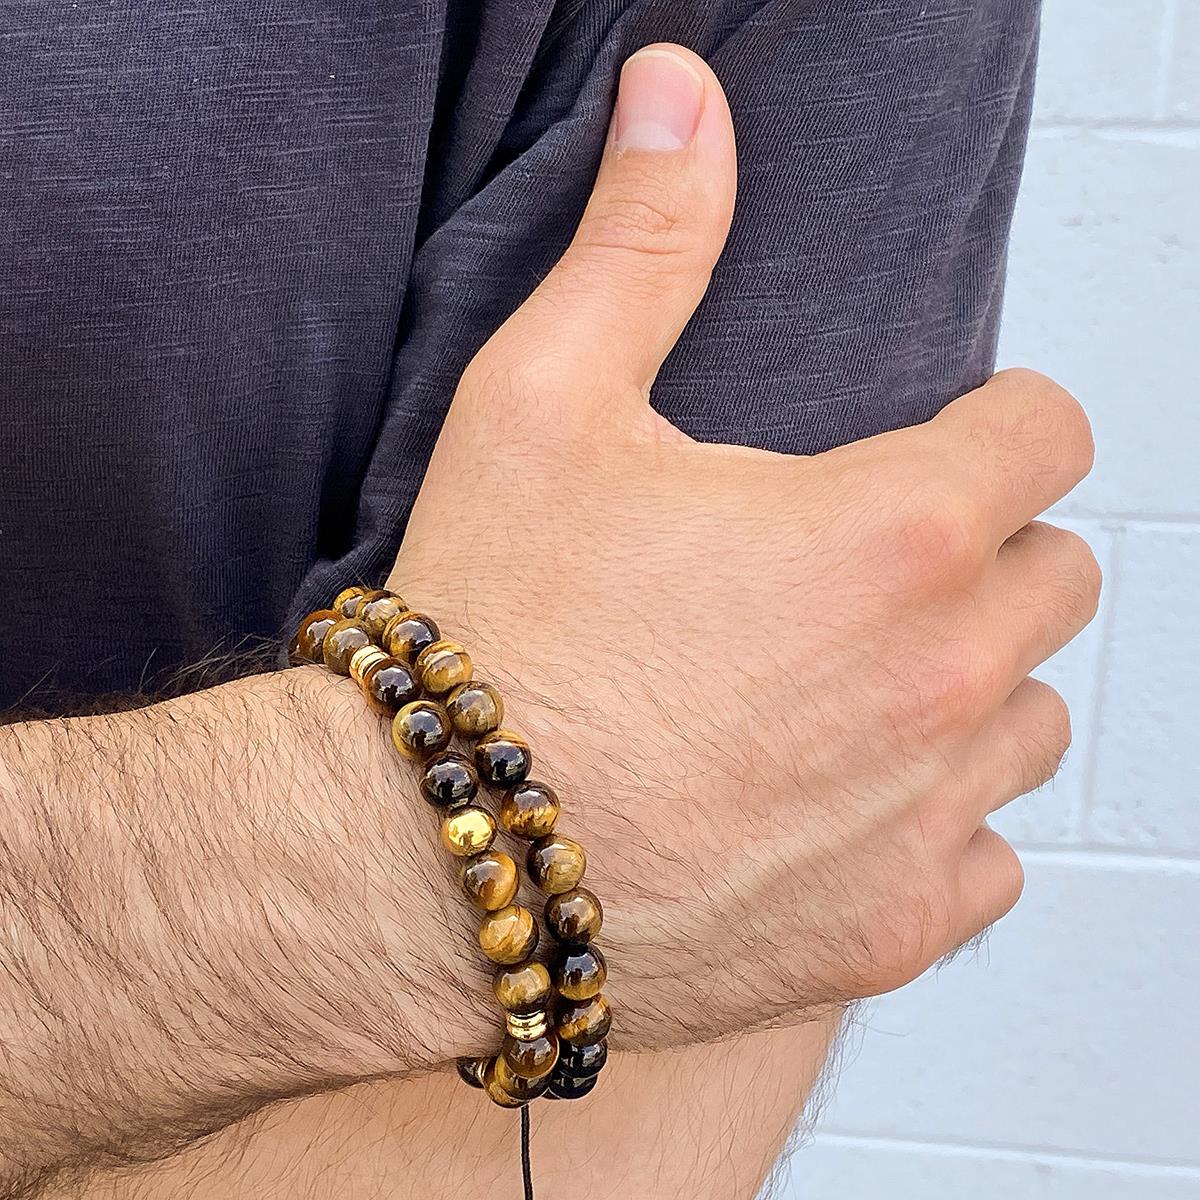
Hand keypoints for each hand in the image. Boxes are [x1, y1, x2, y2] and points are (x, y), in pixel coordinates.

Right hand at [388, 44, 1098, 1051]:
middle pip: (1055, 578)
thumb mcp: (544, 402)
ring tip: (840, 685)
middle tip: (862, 567)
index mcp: (891, 536)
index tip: (943, 442)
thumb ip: (645, 242)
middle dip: (980, 556)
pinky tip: (834, 804)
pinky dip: (932, 823)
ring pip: (1028, 719)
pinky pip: (986, 858)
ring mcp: (924, 818)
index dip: (995, 423)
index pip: (1046, 434)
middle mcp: (940, 681)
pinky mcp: (889, 930)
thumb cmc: (487, 635)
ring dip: (962, 688)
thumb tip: (680, 93)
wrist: (421, 857)